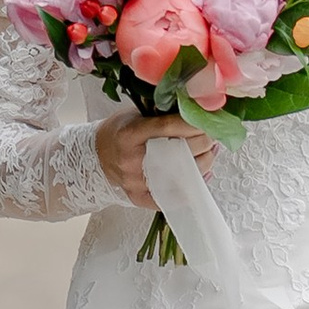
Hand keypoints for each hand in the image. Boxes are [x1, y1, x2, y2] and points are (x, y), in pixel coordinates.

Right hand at [97, 111, 213, 213]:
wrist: (96, 157)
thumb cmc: (118, 132)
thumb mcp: (134, 115)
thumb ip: (160, 115)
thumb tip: (193, 110)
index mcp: (130, 134)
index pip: (168, 127)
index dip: (193, 124)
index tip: (208, 119)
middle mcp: (133, 160)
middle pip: (180, 152)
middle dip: (204, 141)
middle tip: (212, 134)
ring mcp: (137, 182)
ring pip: (182, 175)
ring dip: (204, 162)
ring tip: (210, 151)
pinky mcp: (140, 197)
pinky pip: (173, 196)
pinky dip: (191, 185)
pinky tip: (201, 174)